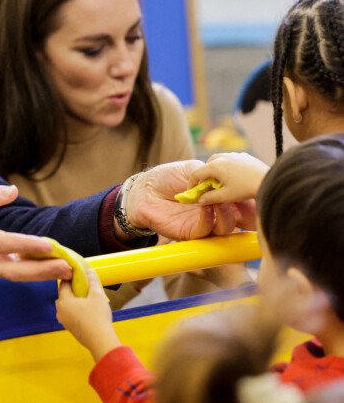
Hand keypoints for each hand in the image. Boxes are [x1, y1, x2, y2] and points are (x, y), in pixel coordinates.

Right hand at [0, 183, 71, 281]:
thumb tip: (13, 192)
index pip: (2, 243)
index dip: (26, 244)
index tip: (48, 245)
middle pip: (13, 271)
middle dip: (42, 271)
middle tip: (67, 267)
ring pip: (14, 274)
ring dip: (41, 273)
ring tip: (65, 268)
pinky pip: (10, 271)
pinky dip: (30, 270)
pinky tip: (48, 264)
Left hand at [55, 269, 120, 361]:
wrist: (100, 341)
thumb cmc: (98, 318)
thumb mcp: (97, 295)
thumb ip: (92, 281)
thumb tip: (88, 271)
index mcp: (64, 301)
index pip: (63, 283)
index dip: (72, 277)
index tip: (81, 274)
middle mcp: (60, 310)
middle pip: (64, 293)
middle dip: (73, 288)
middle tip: (85, 285)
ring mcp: (64, 320)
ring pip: (67, 303)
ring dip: (75, 298)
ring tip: (88, 296)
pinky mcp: (69, 327)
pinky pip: (70, 312)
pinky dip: (76, 307)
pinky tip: (87, 308)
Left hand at [125, 160, 256, 240]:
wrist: (145, 188)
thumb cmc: (168, 177)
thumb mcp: (194, 169)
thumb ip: (212, 175)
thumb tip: (231, 178)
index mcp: (220, 198)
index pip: (243, 203)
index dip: (252, 200)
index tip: (259, 193)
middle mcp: (216, 214)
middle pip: (241, 220)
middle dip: (247, 212)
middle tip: (246, 200)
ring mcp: (204, 225)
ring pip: (225, 228)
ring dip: (227, 214)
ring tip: (222, 201)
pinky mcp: (190, 233)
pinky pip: (205, 230)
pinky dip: (209, 218)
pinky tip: (206, 206)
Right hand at [186, 152, 268, 204]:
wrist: (268, 180)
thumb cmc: (245, 189)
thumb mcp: (225, 196)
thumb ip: (210, 198)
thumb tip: (199, 200)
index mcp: (214, 166)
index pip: (196, 174)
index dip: (191, 184)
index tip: (191, 192)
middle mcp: (222, 157)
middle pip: (207, 165)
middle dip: (204, 176)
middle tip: (206, 187)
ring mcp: (234, 154)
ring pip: (218, 160)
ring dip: (215, 170)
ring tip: (220, 181)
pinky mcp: (244, 155)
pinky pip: (230, 159)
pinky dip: (227, 167)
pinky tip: (233, 176)